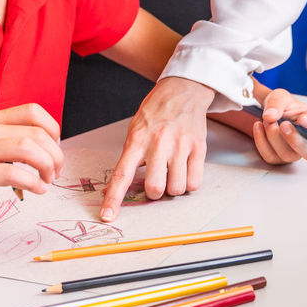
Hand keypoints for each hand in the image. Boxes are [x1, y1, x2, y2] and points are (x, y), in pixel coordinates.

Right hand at [0, 104, 61, 220]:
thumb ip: (11, 141)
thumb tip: (49, 149)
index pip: (33, 111)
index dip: (53, 130)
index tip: (55, 150)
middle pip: (36, 133)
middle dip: (55, 155)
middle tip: (55, 173)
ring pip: (27, 149)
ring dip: (46, 167)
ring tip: (47, 182)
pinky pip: (12, 173)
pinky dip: (32, 182)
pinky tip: (36, 190)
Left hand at [100, 77, 214, 221]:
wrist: (183, 90)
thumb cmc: (156, 112)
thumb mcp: (135, 130)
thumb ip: (128, 158)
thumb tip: (113, 188)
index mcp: (138, 140)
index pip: (122, 174)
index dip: (114, 198)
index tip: (107, 216)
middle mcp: (159, 143)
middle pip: (155, 188)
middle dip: (154, 192)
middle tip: (156, 181)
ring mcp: (181, 146)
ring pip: (177, 188)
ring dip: (173, 188)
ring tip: (172, 173)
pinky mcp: (198, 148)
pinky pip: (195, 182)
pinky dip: (189, 183)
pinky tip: (185, 170)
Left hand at [249, 87, 306, 164]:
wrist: (267, 111)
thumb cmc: (282, 105)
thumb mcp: (280, 97)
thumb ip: (277, 103)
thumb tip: (270, 116)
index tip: (302, 119)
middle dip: (296, 140)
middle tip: (283, 125)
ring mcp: (294, 153)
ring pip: (288, 155)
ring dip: (274, 138)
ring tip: (267, 121)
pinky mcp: (278, 158)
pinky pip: (270, 156)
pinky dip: (261, 142)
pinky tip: (258, 126)